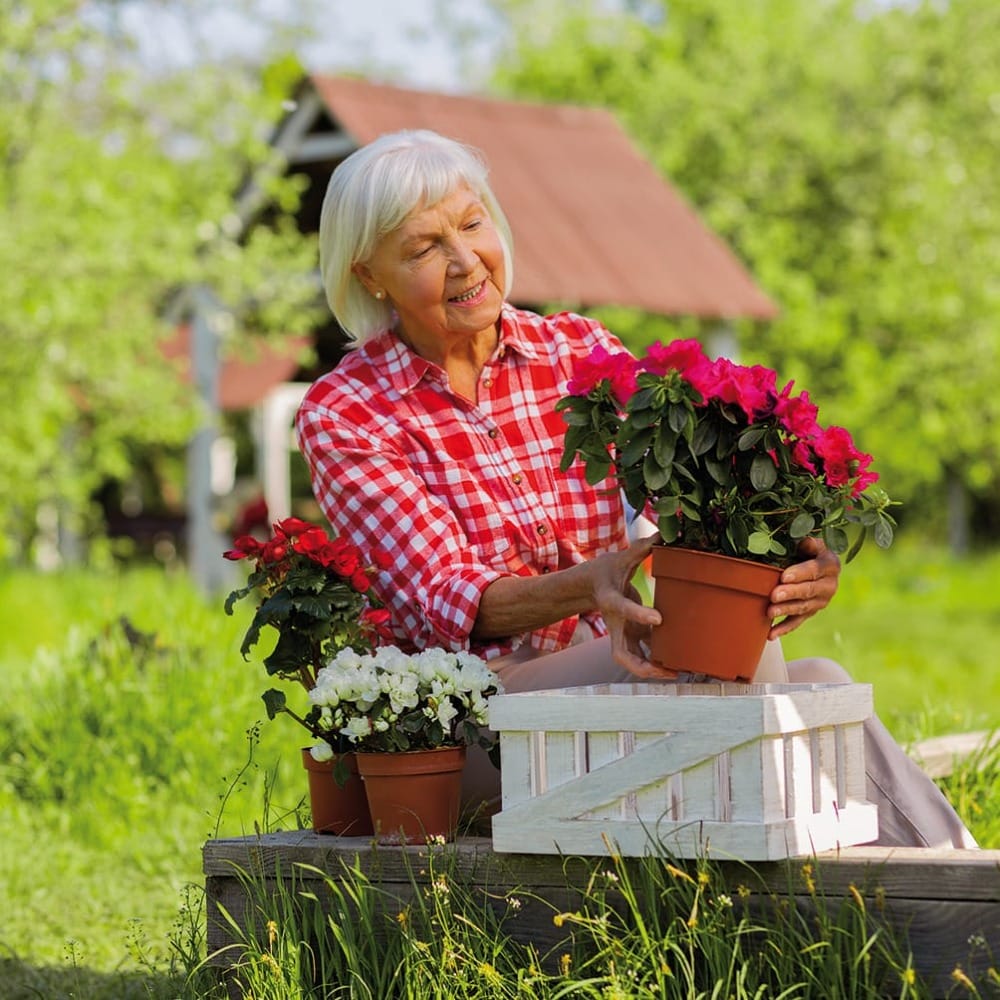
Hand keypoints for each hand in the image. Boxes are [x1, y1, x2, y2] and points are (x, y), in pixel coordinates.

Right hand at [591, 536, 675, 679]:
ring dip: (651, 669)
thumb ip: (641, 548)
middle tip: (666, 668)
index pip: (623, 610)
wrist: (587, 585)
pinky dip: (656, 660)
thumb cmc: (604, 571)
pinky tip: (677, 663)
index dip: (639, 615)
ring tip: (676, 672)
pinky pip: (642, 653)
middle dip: (642, 665)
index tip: (659, 619)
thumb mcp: (620, 558)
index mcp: (611, 601)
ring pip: (631, 660)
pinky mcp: (630, 635)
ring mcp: (622, 633)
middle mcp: (615, 623)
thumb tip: (663, 534)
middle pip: (622, 654)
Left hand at [767, 536, 840, 638]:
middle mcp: (830, 585)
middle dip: (790, 594)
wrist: (814, 564)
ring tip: (769, 612)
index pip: (815, 570)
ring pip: (803, 607)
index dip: (800, 573)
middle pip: (809, 591)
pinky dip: (784, 629)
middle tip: (774, 595)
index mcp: (830, 564)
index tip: (784, 576)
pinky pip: (797, 622)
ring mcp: (821, 601)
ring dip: (786, 610)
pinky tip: (771, 634)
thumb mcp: (810, 542)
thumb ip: (809, 542)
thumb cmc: (806, 549)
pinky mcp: (811, 612)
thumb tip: (805, 543)